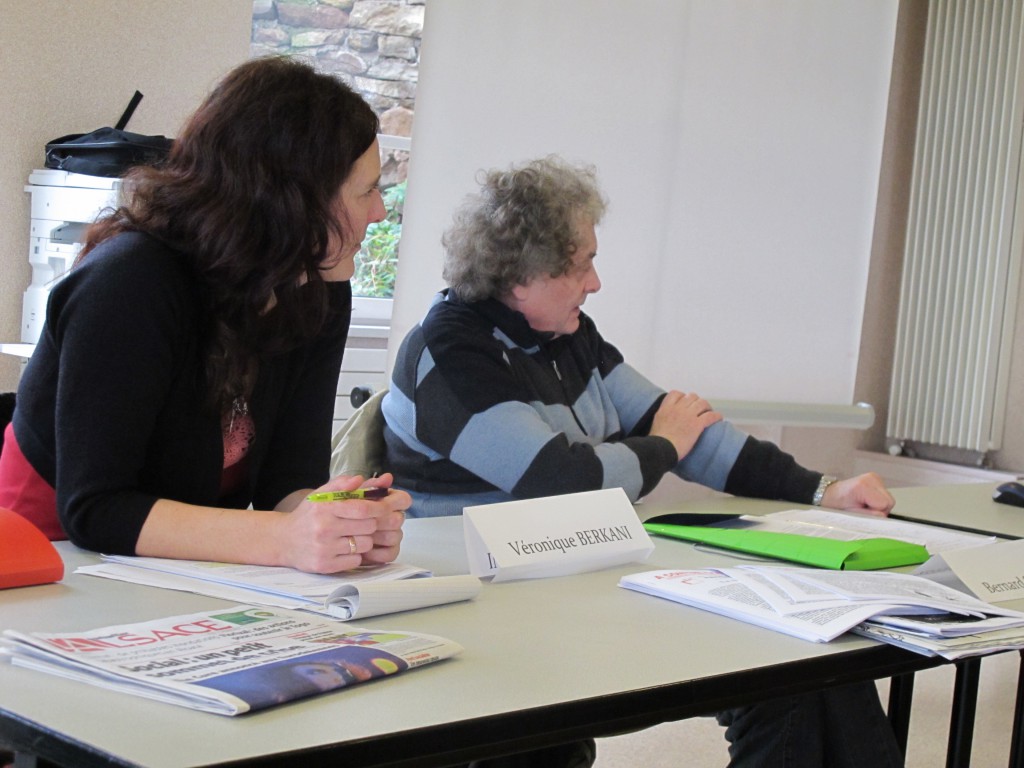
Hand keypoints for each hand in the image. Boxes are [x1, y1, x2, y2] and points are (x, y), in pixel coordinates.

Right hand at [277, 474, 408, 572]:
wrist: (283, 541)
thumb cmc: (307, 516)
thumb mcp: (319, 496)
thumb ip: (340, 485)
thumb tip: (360, 479)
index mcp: (325, 508)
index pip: (362, 508)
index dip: (379, 507)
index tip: (386, 508)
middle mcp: (324, 528)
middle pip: (368, 527)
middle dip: (371, 524)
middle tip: (365, 523)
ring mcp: (324, 549)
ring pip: (364, 545)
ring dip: (364, 541)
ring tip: (352, 536)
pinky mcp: (325, 565)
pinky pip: (355, 561)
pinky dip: (355, 556)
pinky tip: (344, 549)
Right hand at [649, 391, 722, 460]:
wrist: (660, 450)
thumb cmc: (656, 442)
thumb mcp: (655, 424)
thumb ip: (662, 419)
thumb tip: (664, 423)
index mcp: (666, 408)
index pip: (676, 393)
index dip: (683, 396)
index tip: (685, 402)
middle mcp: (677, 409)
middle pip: (692, 397)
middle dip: (697, 401)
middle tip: (699, 409)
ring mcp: (688, 415)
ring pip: (702, 403)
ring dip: (707, 407)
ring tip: (709, 412)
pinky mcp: (697, 424)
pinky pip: (710, 416)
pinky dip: (716, 416)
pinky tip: (719, 418)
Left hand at [820, 472, 893, 516]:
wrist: (831, 494)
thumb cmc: (838, 504)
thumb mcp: (852, 514)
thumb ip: (869, 516)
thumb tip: (883, 516)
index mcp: (864, 486)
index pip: (884, 504)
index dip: (877, 512)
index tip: (865, 512)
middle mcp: (871, 478)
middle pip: (889, 501)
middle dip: (880, 509)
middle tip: (865, 510)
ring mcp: (874, 477)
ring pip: (888, 498)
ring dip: (879, 504)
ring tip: (864, 504)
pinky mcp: (876, 478)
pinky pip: (884, 494)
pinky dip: (878, 499)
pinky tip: (867, 499)